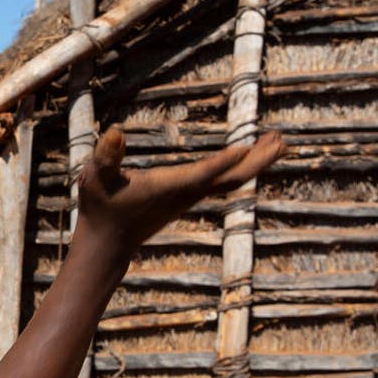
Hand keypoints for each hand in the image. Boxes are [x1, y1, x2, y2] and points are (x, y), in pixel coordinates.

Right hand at [78, 126, 282, 250]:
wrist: (106, 245)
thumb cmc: (100, 208)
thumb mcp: (95, 178)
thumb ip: (106, 156)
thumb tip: (116, 132)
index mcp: (168, 188)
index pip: (202, 175)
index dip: (224, 162)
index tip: (249, 146)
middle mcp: (186, 194)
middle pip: (232, 179)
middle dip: (258, 160)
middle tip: (282, 138)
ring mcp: (190, 198)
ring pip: (232, 181)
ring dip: (256, 161)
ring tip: (276, 141)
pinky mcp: (188, 198)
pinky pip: (223, 182)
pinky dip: (240, 168)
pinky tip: (245, 158)